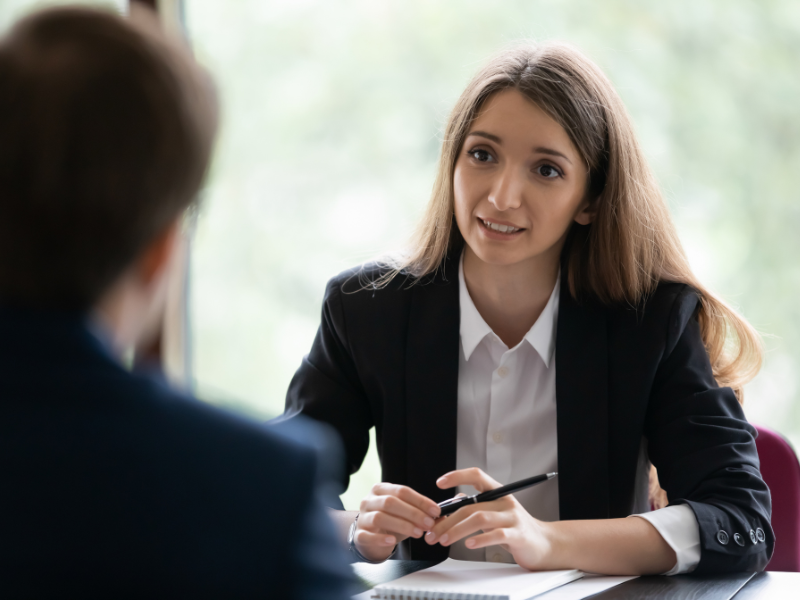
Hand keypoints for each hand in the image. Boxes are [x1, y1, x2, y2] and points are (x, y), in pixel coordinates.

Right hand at [354, 482, 440, 561]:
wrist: (368, 534)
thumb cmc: (389, 520)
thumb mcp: (404, 513)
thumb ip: (420, 513)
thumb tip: (441, 516)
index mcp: (381, 489)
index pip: (402, 491)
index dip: (420, 501)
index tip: (436, 511)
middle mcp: (369, 500)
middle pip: (391, 502)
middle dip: (413, 513)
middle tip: (429, 524)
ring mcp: (362, 517)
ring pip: (380, 517)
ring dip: (402, 525)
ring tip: (418, 533)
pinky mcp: (358, 534)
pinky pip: (367, 535)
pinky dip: (381, 538)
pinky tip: (393, 541)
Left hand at [424, 468, 552, 569]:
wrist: (544, 544)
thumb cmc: (514, 527)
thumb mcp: (494, 512)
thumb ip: (474, 506)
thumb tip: (449, 505)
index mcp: (498, 491)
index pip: (476, 475)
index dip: (457, 476)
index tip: (439, 483)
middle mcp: (505, 500)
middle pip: (471, 504)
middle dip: (447, 519)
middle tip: (432, 532)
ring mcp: (512, 517)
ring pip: (480, 518)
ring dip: (457, 530)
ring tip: (444, 540)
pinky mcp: (518, 535)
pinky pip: (497, 535)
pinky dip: (480, 539)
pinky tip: (469, 544)